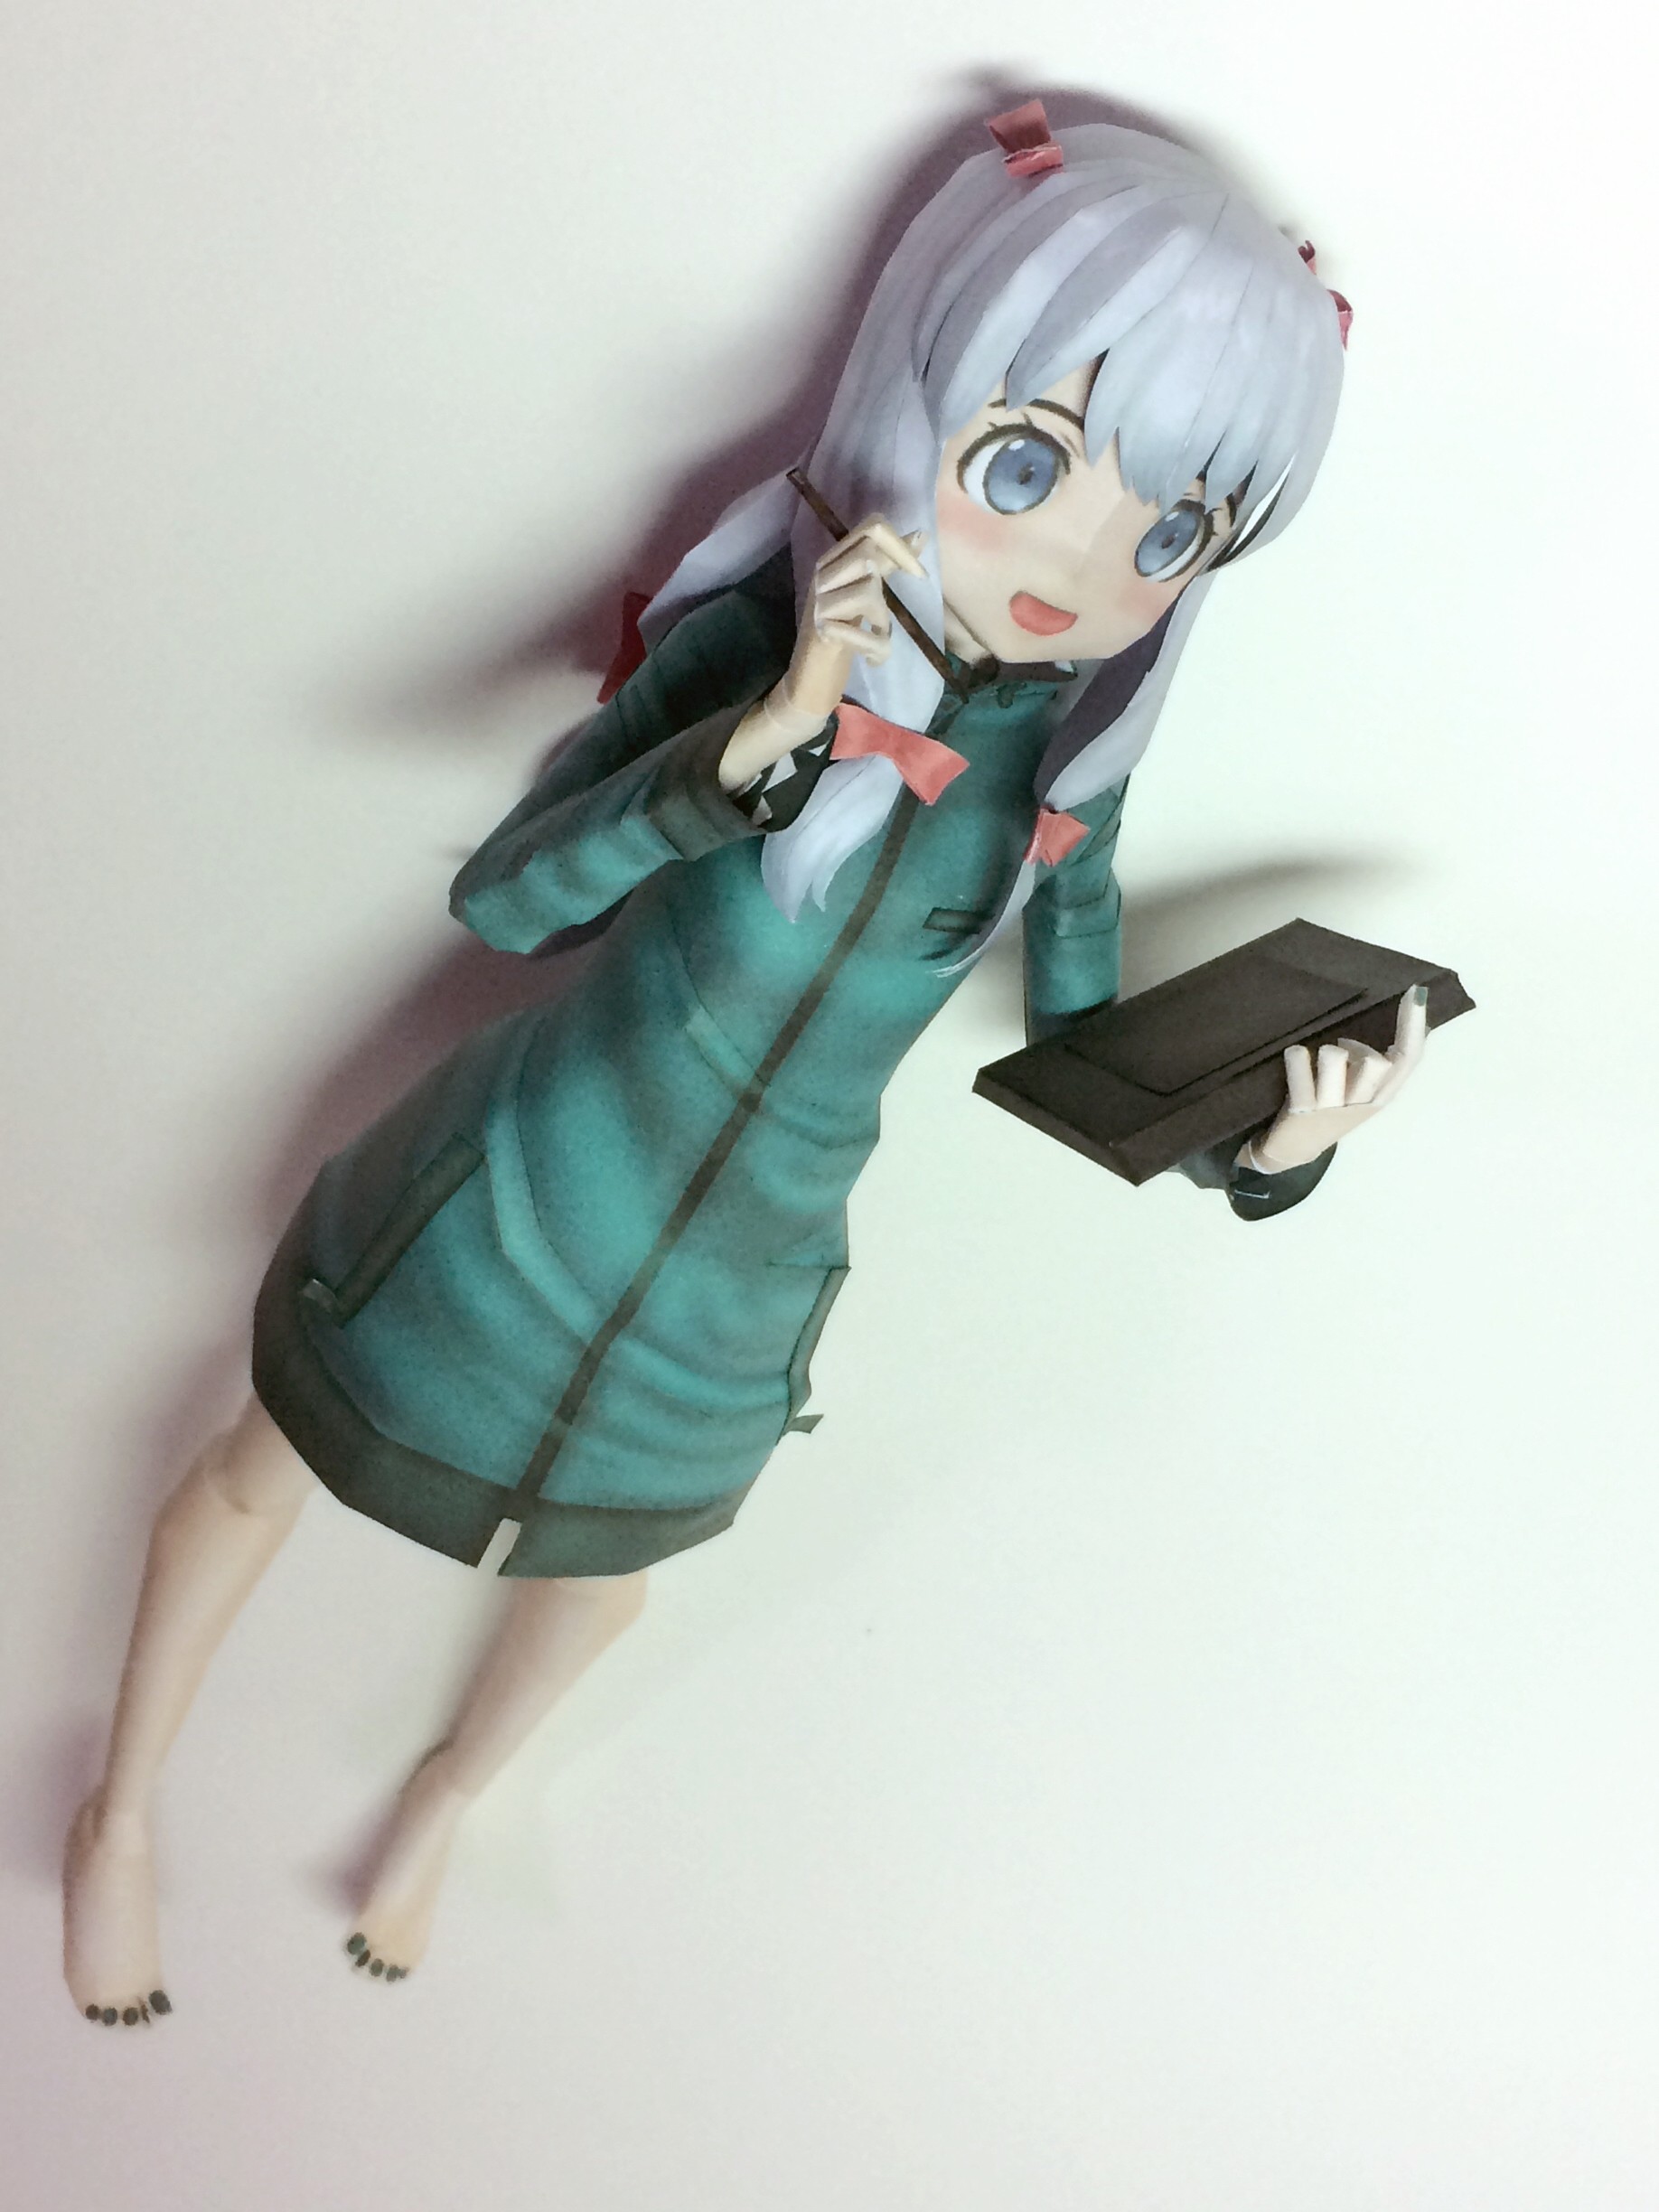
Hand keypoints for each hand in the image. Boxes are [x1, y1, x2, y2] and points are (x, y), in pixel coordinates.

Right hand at [719, 514, 925, 790]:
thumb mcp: (864, 595)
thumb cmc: (841, 638)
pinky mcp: (822, 631)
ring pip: (869, 590)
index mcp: (833, 561)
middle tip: (892, 612)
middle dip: (891, 584)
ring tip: (878, 640)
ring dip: (883, 622)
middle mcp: (822, 574)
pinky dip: (878, 649)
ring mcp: (819, 602)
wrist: (808, 682)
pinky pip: (866, 632)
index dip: (900, 545)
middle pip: (869, 554)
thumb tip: (919, 535)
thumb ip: (887, 565)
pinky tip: (874, 661)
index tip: (917, 574)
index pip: (872, 527)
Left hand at [1244, 985, 1428, 1172]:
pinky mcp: (1301, 1109)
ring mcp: (1330, 1108)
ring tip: (1314, 1065)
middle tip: (1339, 1055)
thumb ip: (1379, 1064)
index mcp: (1381, 1096)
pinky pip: (1300, 1061)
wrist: (1293, 1150)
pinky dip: (1296, 1056)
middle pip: (1378, 1061)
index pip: (1409, 1058)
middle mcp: (1360, 1103)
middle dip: (1357, 1048)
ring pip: (1334, 1056)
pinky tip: (1295, 1065)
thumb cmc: (1329, 1109)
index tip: (1416, 992)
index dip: (1414, 1024)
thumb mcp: (1360, 1091)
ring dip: (1324, 1052)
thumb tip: (1402, 1022)